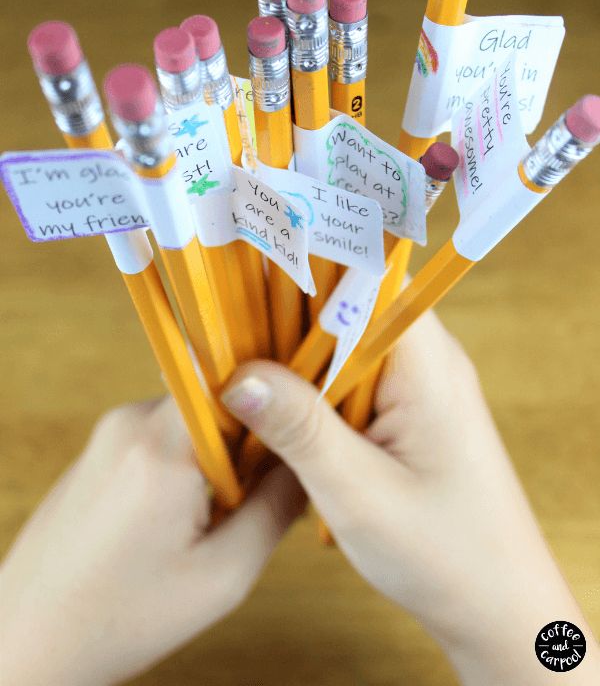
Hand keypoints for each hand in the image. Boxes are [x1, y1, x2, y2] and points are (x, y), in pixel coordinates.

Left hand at [0, 397, 303, 685]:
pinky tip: (178, 515)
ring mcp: (110, 431)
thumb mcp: (223, 576)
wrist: (27, 639)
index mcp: (162, 448)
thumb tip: (312, 460)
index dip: (276, 403)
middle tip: (255, 492)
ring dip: (216, 452)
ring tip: (213, 513)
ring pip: (192, 416)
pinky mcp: (100, 446)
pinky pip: (162, 432)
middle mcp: (130, 422)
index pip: (237, 382)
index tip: (295, 438)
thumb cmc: (122, 618)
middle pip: (217, 398)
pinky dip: (186, 460)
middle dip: (248, 437)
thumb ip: (277, 508)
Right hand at [221, 310, 599, 684]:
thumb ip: (298, 427)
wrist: (497, 605)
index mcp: (425, 360)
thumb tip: (234, 374)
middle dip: (283, 319)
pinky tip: (277, 413)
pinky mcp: (405, 410)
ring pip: (340, 344)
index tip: (240, 279)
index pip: (363, 277)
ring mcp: (416, 383)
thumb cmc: (444, 554)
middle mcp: (424, 358)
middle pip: (344, 305)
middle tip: (222, 340)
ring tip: (238, 375)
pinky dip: (310, 389)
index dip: (303, 266)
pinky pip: (348, 378)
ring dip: (293, 360)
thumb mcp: (358, 492)